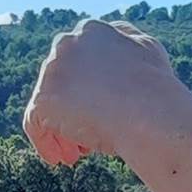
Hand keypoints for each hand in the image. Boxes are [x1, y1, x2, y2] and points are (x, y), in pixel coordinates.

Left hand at [22, 19, 183, 166]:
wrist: (149, 112)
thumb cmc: (157, 87)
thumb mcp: (148, 49)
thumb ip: (127, 42)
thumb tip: (119, 42)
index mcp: (92, 32)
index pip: (80, 61)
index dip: (87, 90)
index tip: (99, 111)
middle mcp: (67, 45)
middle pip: (62, 84)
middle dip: (73, 110)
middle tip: (86, 138)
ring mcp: (53, 71)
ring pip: (49, 104)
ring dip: (62, 128)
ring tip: (76, 154)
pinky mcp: (44, 98)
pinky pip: (35, 123)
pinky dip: (44, 142)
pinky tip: (60, 159)